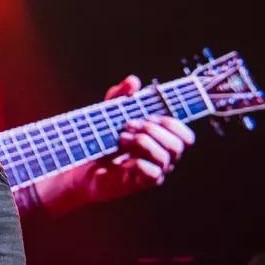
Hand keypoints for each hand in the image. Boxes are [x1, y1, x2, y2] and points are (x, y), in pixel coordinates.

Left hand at [88, 75, 194, 199]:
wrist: (79, 161)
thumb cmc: (99, 138)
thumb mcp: (109, 112)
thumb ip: (121, 96)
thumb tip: (133, 81)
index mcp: (161, 141)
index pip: (185, 135)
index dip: (171, 123)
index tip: (147, 115)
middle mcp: (162, 158)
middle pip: (179, 144)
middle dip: (154, 129)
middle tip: (129, 125)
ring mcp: (152, 172)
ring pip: (166, 157)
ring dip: (143, 141)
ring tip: (121, 138)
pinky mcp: (139, 184)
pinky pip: (153, 173)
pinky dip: (138, 160)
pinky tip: (121, 156)